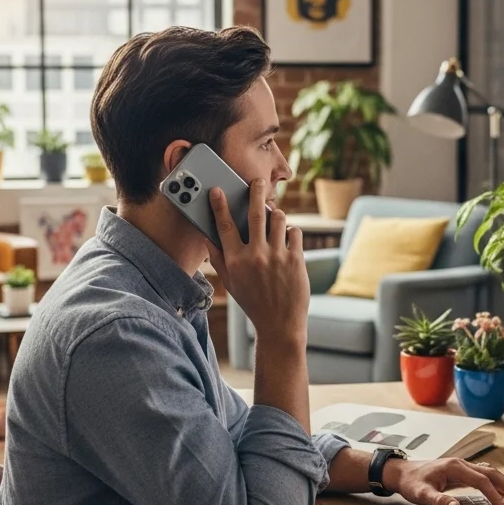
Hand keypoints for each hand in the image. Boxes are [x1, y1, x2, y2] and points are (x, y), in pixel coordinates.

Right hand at [206, 179, 308, 344]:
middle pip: (255, 214)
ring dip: (277, 214)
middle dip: (255, 192)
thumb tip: (207, 236)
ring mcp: (277, 257)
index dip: (219, 206)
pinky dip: (291, 231)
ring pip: (278, 219)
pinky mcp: (296, 259)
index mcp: (235, 261)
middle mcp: (255, 256)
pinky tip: (287, 239)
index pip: (224, 226)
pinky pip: (295, 232)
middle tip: (257, 181)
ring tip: (274, 218)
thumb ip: (218, 259)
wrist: (279, 323)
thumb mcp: (230, 283)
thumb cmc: (253, 301)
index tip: (217, 190)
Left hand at [382, 457, 503, 504]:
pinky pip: (483, 476)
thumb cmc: (411, 483)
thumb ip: (440, 501)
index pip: (481, 480)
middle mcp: (462, 464)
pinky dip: (496, 483)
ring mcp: (462, 467)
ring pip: (490, 473)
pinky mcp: (461, 472)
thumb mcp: (422, 495)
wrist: (401, 473)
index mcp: (455, 467)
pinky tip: (501, 491)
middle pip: (491, 473)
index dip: (494, 495)